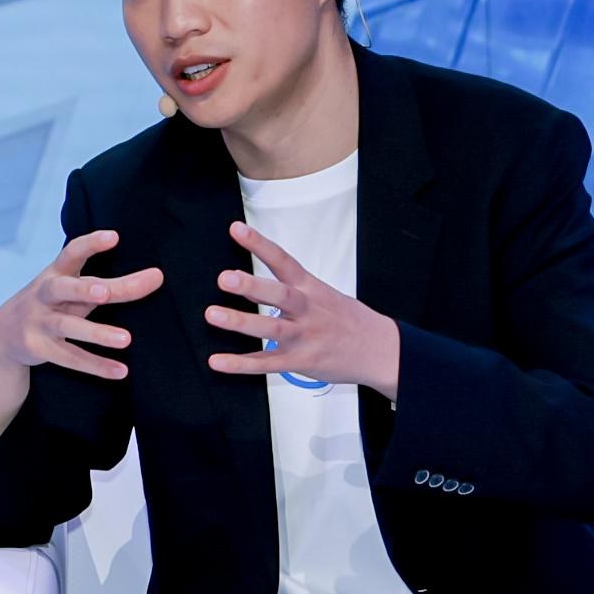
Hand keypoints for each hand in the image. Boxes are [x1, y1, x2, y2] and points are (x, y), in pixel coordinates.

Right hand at [0, 230, 161, 459]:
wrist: (3, 334)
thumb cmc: (51, 304)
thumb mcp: (68, 289)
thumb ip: (103, 284)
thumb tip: (154, 277)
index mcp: (55, 274)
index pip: (71, 253)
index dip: (91, 244)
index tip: (114, 237)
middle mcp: (44, 295)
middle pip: (64, 289)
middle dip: (83, 289)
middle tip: (105, 292)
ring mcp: (39, 322)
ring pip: (68, 327)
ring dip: (97, 333)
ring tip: (126, 339)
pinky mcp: (39, 348)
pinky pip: (70, 357)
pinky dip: (96, 365)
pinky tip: (120, 370)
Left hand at [207, 222, 399, 397]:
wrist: (379, 350)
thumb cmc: (348, 320)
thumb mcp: (326, 294)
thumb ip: (294, 287)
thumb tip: (256, 281)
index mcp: (311, 288)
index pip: (283, 261)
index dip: (260, 244)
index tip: (236, 229)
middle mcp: (307, 310)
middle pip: (278, 295)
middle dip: (251, 286)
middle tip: (224, 278)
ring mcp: (304, 337)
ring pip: (270, 330)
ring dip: (240, 323)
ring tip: (213, 315)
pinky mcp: (300, 362)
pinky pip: (267, 364)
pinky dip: (241, 364)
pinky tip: (218, 361)